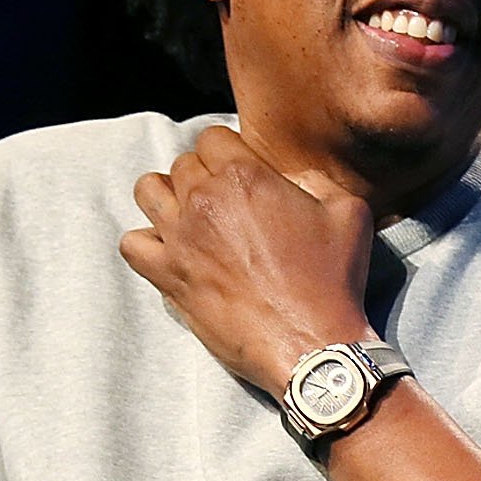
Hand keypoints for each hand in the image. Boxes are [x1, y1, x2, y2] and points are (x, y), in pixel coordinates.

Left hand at [122, 125, 375, 393]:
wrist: (312, 343)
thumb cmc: (332, 280)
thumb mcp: (349, 212)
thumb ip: (317, 179)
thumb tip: (296, 176)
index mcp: (245, 175)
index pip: (212, 137)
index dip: (228, 152)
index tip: (242, 174)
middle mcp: (204, 199)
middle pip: (182, 164)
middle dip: (202, 176)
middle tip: (226, 204)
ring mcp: (180, 238)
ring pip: (147, 191)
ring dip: (166, 197)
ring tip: (190, 217)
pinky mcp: (168, 276)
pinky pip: (132, 244)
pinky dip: (146, 243)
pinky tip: (172, 253)